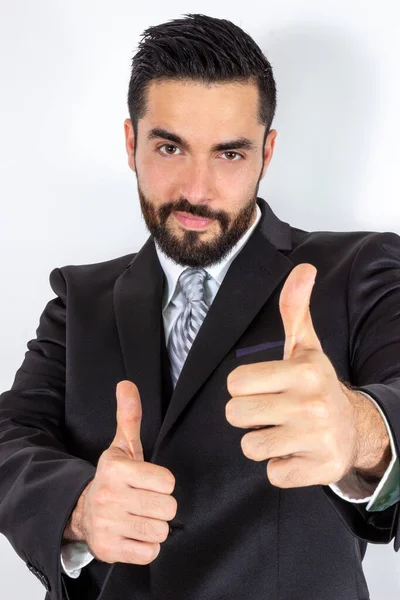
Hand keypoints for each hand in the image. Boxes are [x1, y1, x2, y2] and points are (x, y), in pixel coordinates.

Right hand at [64, 381, 176, 564]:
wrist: (83, 511)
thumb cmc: (113, 477)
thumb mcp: (122, 446)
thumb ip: (130, 415)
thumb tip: (127, 384)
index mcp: (117, 469)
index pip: (167, 482)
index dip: (163, 483)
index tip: (149, 482)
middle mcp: (109, 496)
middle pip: (167, 508)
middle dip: (161, 506)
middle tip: (146, 501)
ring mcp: (108, 525)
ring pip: (160, 531)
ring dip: (154, 526)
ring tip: (139, 516)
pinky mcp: (109, 550)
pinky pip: (149, 552)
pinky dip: (146, 546)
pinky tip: (133, 533)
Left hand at [225, 263, 360, 488]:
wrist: (354, 427)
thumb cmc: (316, 384)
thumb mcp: (305, 346)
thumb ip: (295, 309)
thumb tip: (303, 268)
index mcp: (304, 371)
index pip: (235, 383)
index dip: (243, 387)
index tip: (264, 387)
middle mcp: (312, 404)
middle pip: (236, 415)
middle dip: (248, 415)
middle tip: (272, 411)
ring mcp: (317, 440)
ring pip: (250, 447)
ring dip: (262, 442)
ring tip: (284, 430)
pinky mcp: (319, 470)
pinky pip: (272, 474)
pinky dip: (280, 466)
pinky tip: (296, 451)